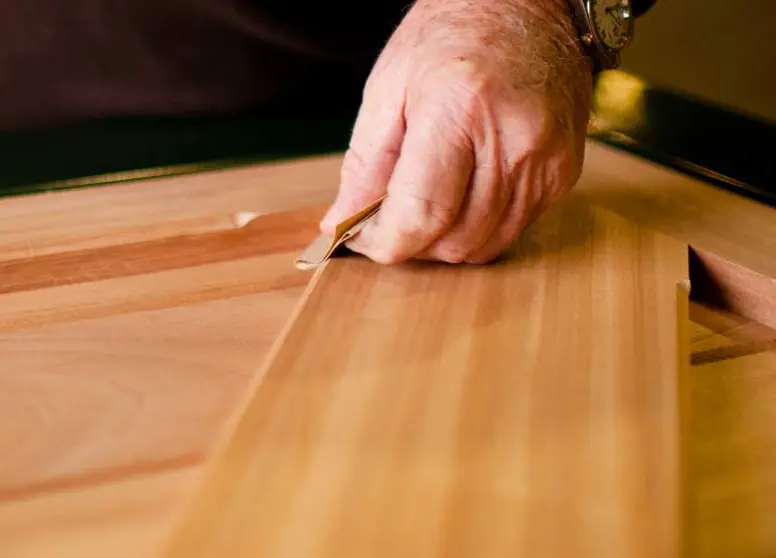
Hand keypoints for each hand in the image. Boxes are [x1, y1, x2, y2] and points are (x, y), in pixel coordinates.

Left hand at [320, 0, 592, 263]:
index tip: (364, 240)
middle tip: (390, 220)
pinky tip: (462, 196)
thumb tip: (342, 223)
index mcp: (460, 108)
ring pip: (483, 246)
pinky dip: (477, 229)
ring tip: (425, 208)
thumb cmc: (450, 36)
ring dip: (444, 243)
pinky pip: (511, 231)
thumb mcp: (388, 86)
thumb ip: (364, 164)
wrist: (528, 6)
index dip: (386, 243)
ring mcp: (546, 161)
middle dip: (412, 244)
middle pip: (453, 239)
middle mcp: (513, 140)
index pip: (422, 213)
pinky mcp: (562, 174)